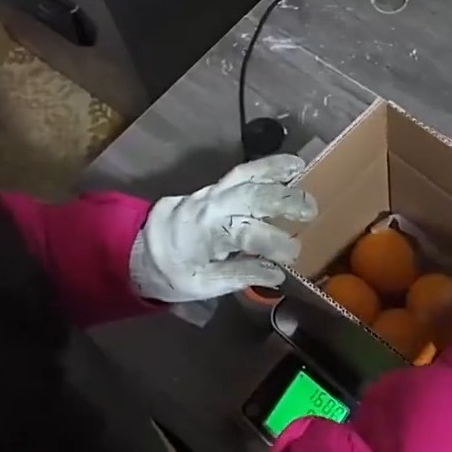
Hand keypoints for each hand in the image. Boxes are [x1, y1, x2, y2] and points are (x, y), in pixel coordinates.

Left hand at [129, 154, 317, 302]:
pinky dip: (266, 167)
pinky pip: (242, 173)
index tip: (293, 257)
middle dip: (284, 201)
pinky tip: (288, 166)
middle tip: (312, 211)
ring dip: (276, 172)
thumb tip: (276, 273)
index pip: (246, 233)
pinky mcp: (214, 189)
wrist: (139, 250)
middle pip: (250, 196)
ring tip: (302, 170)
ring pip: (246, 177)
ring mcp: (211, 193)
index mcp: (205, 234)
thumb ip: (240, 276)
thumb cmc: (172, 272)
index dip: (273, 243)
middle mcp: (209, 207)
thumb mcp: (203, 285)